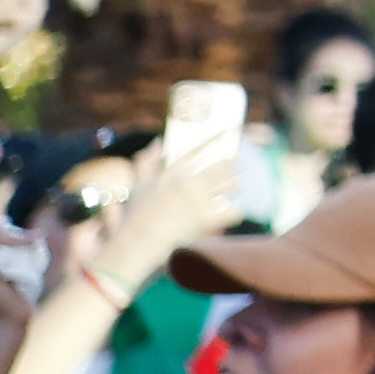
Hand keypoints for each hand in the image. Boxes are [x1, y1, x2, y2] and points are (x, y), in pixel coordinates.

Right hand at [81, 135, 238, 294]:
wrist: (137, 244)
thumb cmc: (135, 215)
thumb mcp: (138, 185)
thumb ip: (147, 161)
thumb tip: (157, 141)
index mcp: (173, 172)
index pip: (201, 149)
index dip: (219, 137)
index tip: (233, 129)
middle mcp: (188, 182)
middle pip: (222, 165)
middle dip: (233, 163)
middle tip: (239, 162)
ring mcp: (199, 200)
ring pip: (230, 185)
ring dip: (232, 185)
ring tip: (234, 185)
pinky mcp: (207, 219)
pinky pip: (232, 211)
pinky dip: (233, 212)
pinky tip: (231, 213)